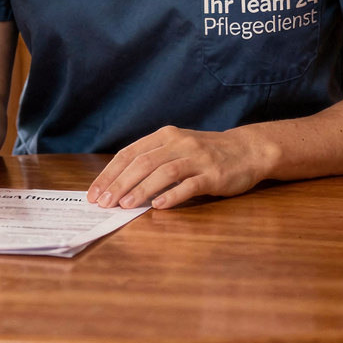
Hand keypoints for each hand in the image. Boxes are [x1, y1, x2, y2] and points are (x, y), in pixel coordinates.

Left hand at [87, 126, 270, 209]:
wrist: (248, 150)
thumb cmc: (206, 154)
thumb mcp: (177, 149)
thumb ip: (153, 161)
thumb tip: (119, 185)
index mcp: (165, 136)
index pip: (130, 153)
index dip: (110, 173)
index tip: (94, 193)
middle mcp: (180, 143)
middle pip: (143, 163)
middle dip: (120, 183)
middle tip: (104, 202)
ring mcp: (198, 158)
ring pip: (164, 172)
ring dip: (141, 189)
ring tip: (125, 205)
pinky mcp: (214, 174)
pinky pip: (190, 185)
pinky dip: (173, 195)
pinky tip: (159, 206)